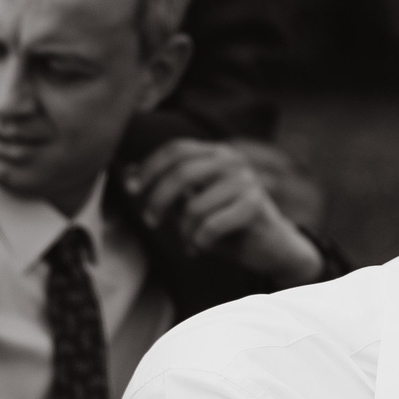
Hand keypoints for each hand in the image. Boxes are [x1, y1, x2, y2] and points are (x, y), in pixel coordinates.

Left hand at [125, 139, 323, 286]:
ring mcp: (246, 182)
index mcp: (217, 153)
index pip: (176, 150)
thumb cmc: (229, 223)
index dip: (150, 168)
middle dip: (158, 200)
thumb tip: (127, 174)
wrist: (272, 246)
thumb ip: (167, 187)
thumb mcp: (194, 202)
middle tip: (150, 221)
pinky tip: (201, 247)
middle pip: (181, 174)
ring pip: (194, 206)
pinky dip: (200, 241)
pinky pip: (211, 225)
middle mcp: (232, 161)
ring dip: (183, 230)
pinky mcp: (256, 206)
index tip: (134, 190)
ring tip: (188, 241)